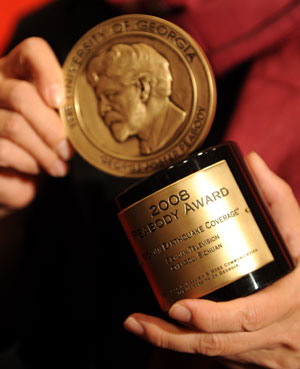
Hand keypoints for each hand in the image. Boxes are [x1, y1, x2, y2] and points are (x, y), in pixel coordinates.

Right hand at [0, 37, 72, 217]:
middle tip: (68, 152)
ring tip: (58, 166)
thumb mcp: (51, 122)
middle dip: (52, 129)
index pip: (32, 52)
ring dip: (43, 152)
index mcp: (17, 72)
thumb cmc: (36, 141)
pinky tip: (34, 168)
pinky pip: (3, 150)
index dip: (48, 72)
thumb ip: (61, 114)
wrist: (11, 171)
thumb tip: (85, 125)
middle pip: (21, 95)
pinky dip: (26, 163)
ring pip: (14, 126)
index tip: (60, 101)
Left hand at [124, 152, 299, 368]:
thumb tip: (251, 162)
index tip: (178, 308)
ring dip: (173, 345)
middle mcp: (277, 332)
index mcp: (288, 300)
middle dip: (174, 338)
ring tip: (139, 326)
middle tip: (139, 321)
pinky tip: (167, 332)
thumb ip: (278, 198)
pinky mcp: (256, 357)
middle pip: (221, 344)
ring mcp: (266, 351)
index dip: (212, 318)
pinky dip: (191, 346)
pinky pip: (221, 357)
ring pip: (216, 355)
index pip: (249, 316)